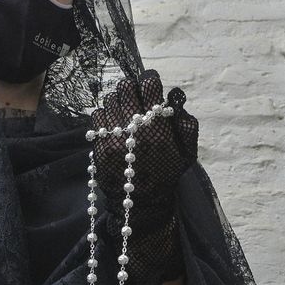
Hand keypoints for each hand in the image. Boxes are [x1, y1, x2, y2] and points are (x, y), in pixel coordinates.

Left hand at [91, 70, 197, 227]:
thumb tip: (175, 98)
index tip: (150, 83)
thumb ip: (187, 124)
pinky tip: (113, 126)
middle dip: (132, 89)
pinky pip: (97, 117)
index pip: (149, 86)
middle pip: (125, 88)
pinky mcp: (99, 145)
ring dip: (118, 103)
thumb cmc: (167, 175)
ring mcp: (114, 136)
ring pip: (110, 100)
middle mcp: (134, 129)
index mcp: (158, 128)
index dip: (150, 80)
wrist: (142, 203)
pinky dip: (105, 117)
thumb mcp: (188, 153)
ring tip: (124, 114)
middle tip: (136, 98)